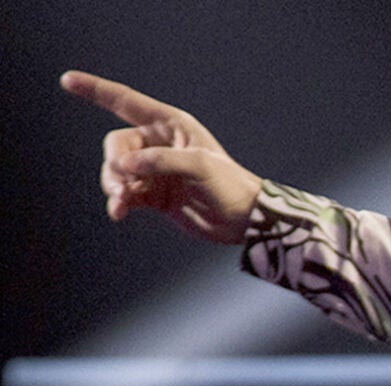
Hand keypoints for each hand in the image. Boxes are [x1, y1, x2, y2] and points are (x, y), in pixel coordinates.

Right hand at [60, 70, 263, 243]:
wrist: (244, 220)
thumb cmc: (230, 185)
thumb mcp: (200, 166)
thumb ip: (161, 161)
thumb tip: (125, 165)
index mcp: (170, 125)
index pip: (125, 102)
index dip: (95, 90)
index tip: (67, 80)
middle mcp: (158, 144)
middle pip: (116, 145)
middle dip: (114, 163)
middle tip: (124, 183)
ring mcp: (154, 171)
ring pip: (116, 172)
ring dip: (113, 185)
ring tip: (120, 201)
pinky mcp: (153, 195)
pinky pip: (124, 195)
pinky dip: (118, 202)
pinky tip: (118, 213)